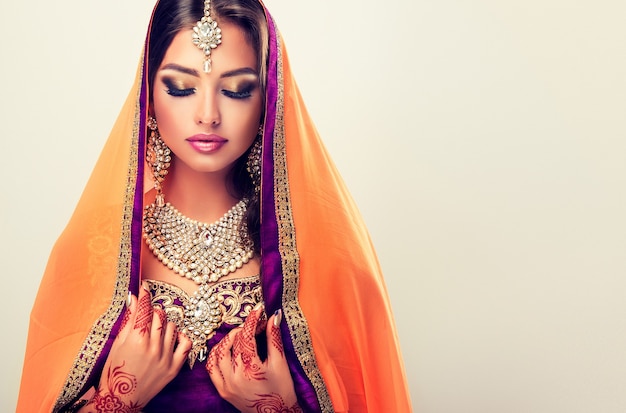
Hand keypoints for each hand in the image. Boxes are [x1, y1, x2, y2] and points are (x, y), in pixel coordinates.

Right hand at [80, 283, 191, 411]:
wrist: (121, 400)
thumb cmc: (115, 372)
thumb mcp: (118, 344)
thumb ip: (129, 321)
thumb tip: (133, 299)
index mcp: (136, 340)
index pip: (145, 309)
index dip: (145, 296)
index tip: (145, 288)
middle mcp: (153, 347)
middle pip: (159, 316)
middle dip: (153, 311)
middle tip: (147, 314)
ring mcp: (165, 357)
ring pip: (172, 327)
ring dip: (164, 323)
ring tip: (155, 329)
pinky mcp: (174, 367)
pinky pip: (185, 344)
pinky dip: (181, 337)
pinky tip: (173, 337)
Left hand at [207, 304, 301, 412]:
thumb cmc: (282, 390)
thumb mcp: (280, 363)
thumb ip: (274, 338)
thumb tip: (274, 317)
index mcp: (251, 368)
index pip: (246, 337)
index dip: (252, 321)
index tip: (257, 311)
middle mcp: (235, 376)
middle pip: (233, 343)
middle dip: (242, 330)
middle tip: (252, 326)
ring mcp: (226, 384)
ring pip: (217, 354)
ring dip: (226, 341)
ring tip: (238, 336)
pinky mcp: (223, 390)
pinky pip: (211, 369)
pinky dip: (216, 356)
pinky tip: (225, 350)